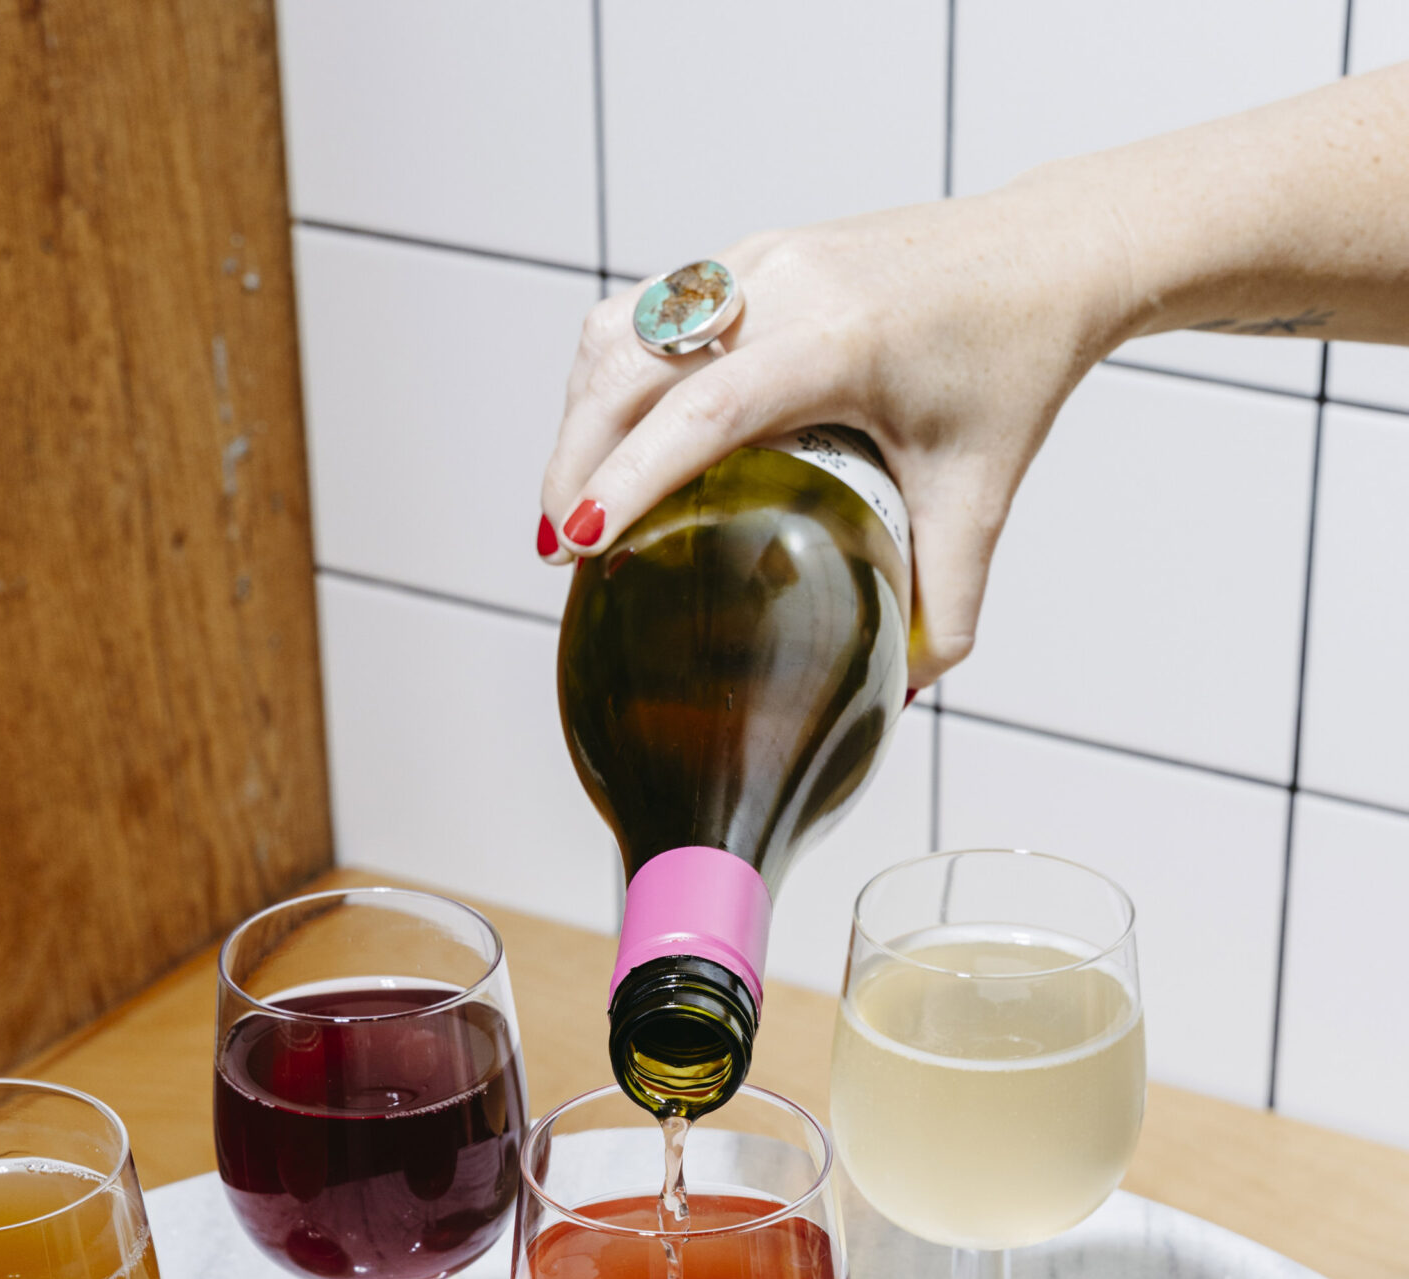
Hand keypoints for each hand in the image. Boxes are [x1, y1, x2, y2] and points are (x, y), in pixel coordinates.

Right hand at [539, 180, 1132, 685]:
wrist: (1054, 253)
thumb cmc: (1018, 364)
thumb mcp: (982, 496)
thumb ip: (944, 605)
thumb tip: (894, 692)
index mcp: (841, 339)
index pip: (702, 410)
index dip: (629, 476)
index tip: (578, 541)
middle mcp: (789, 284)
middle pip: (632, 362)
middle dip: (575, 455)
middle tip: (558, 546)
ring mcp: (764, 257)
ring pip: (625, 326)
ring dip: (582, 412)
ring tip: (575, 500)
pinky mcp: (757, 252)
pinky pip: (650, 308)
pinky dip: (614, 376)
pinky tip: (617, 439)